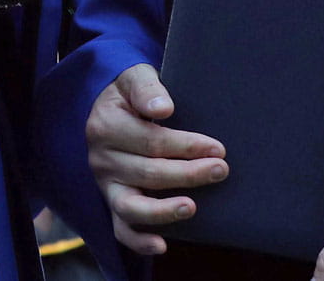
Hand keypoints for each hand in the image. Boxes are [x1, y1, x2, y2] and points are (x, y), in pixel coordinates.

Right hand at [85, 63, 227, 255]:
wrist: (107, 105)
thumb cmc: (130, 92)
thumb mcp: (134, 77)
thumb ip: (147, 88)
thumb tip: (163, 108)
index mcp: (106, 125)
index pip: (151, 141)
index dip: (186, 146)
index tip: (217, 148)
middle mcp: (101, 158)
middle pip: (148, 172)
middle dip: (189, 173)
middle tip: (221, 170)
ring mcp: (106, 184)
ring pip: (132, 206)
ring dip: (164, 210)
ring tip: (193, 207)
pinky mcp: (112, 202)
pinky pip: (121, 229)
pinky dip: (139, 241)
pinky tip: (162, 245)